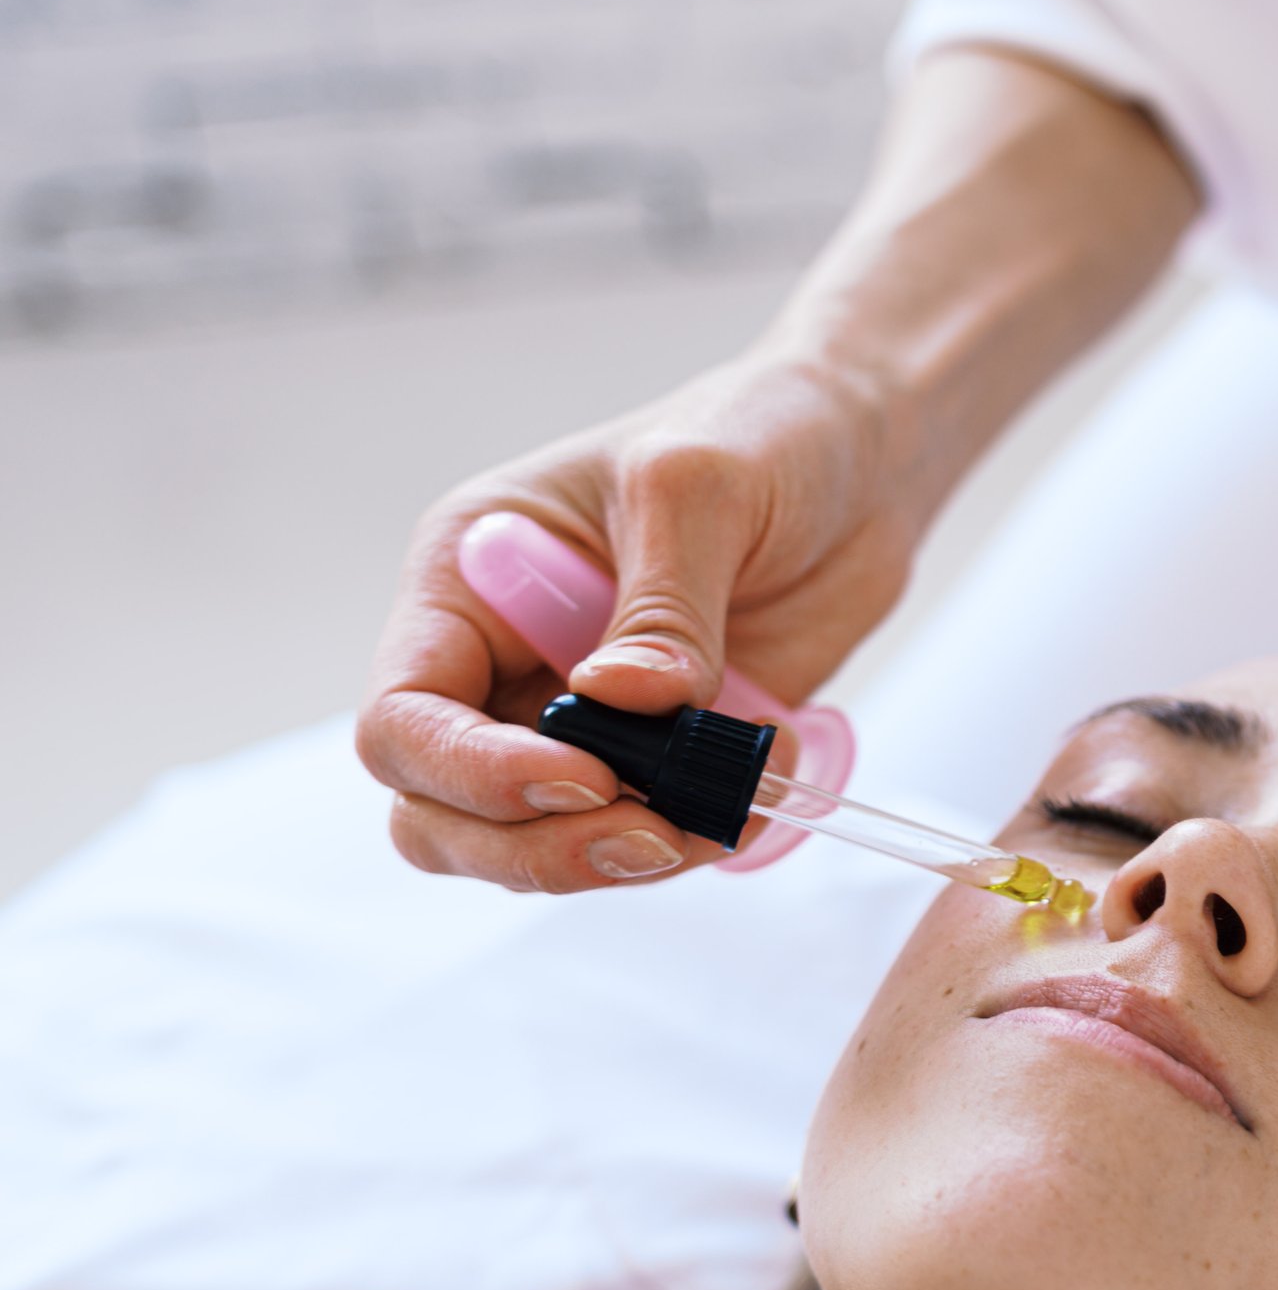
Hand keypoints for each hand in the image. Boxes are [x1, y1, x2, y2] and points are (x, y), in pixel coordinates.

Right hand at [360, 351, 913, 892]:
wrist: (861, 460)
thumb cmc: (758, 433)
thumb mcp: (700, 488)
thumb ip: (661, 604)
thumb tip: (614, 701)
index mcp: (468, 583)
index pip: (404, 718)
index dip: (471, 773)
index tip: (583, 777)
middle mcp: (501, 664)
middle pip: (442, 814)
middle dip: (535, 845)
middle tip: (650, 833)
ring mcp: (577, 724)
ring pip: (533, 847)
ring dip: (622, 857)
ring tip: (724, 807)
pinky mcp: (657, 759)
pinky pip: (638, 838)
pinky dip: (694, 840)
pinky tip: (760, 787)